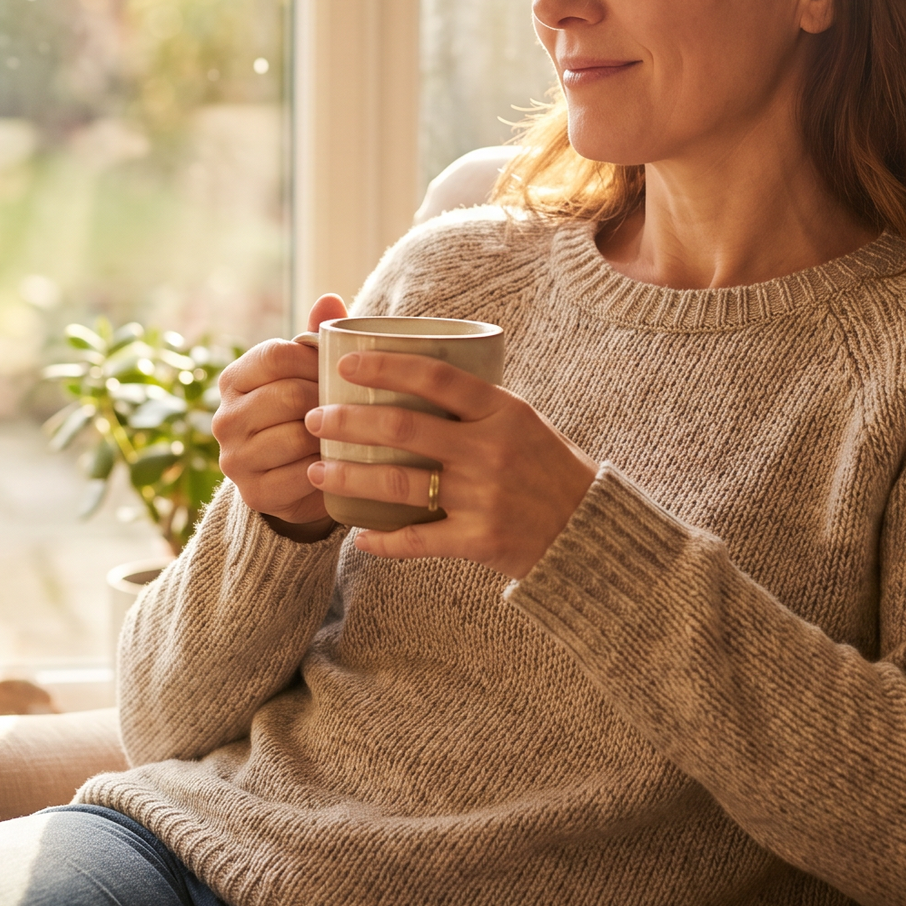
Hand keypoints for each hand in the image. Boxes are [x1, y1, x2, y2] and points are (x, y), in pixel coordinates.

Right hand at [211, 294, 351, 536]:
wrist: (297, 482)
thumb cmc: (305, 414)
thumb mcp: (307, 375)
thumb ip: (316, 339)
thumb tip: (330, 299)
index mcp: (233, 379)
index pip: (275, 355)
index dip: (315, 360)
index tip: (341, 370)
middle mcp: (224, 418)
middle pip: (288, 395)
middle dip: (328, 399)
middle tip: (355, 405)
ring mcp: (234, 459)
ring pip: (295, 436)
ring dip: (331, 435)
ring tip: (353, 433)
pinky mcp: (253, 494)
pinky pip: (301, 475)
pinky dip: (328, 469)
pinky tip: (342, 464)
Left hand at [304, 351, 597, 579]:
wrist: (589, 532)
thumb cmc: (549, 469)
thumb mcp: (523, 422)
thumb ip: (477, 406)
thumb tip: (414, 377)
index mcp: (503, 411)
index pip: (436, 377)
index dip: (386, 366)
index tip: (344, 365)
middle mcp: (490, 449)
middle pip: (403, 427)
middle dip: (348, 421)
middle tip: (315, 419)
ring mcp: (484, 496)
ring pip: (398, 483)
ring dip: (348, 477)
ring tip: (316, 471)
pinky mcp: (480, 539)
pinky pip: (418, 540)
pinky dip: (383, 540)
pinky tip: (357, 536)